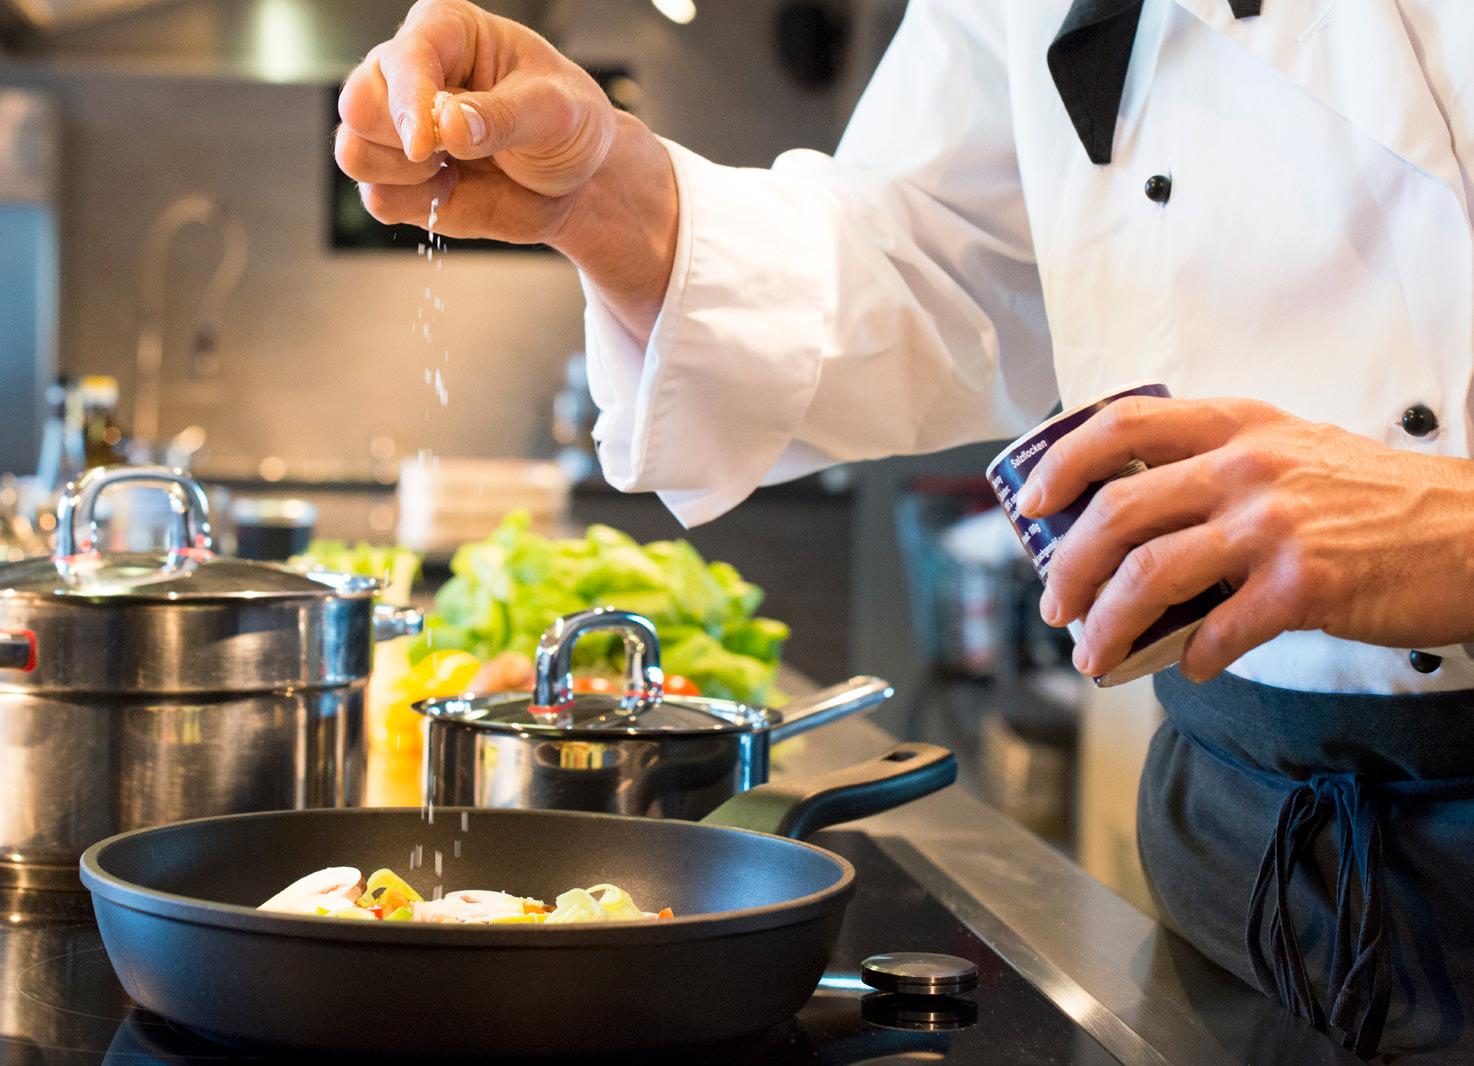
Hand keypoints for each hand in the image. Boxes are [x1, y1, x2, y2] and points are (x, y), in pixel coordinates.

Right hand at [336, 0, 677, 336]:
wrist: (577, 180)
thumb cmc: (568, 124)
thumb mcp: (556, 111)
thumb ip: (504, 116)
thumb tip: (448, 125)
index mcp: (446, 29)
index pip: (401, 60)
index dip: (408, 103)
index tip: (427, 144)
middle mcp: (408, 72)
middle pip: (358, 105)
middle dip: (403, 142)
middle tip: (454, 152)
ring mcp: (396, 127)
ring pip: (354, 153)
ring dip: (405, 176)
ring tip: (456, 169)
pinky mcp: (399, 178)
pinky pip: (377, 199)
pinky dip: (415, 205)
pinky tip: (452, 189)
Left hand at [1016, 396, 1473, 680]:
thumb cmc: (1380, 498)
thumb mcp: (1294, 451)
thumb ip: (1216, 466)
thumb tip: (1130, 519)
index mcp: (1238, 426)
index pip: (1123, 424)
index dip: (1062, 462)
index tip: (1033, 501)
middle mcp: (1248, 466)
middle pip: (1117, 512)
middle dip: (1069, 568)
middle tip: (1055, 604)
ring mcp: (1275, 524)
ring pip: (1149, 575)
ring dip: (1107, 625)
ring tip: (1094, 653)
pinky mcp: (1306, 583)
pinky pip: (1218, 631)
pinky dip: (1193, 658)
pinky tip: (1193, 667)